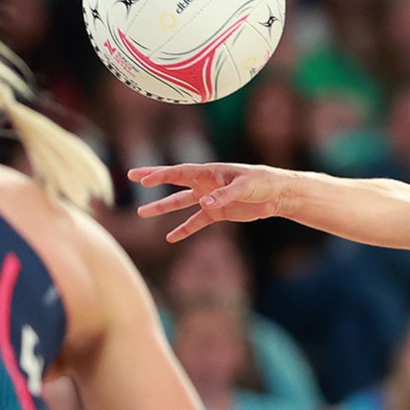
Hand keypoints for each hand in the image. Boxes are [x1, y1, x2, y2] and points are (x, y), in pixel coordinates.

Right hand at [128, 163, 286, 241]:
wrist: (276, 194)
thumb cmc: (261, 183)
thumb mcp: (244, 187)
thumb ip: (224, 195)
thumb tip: (204, 203)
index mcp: (210, 172)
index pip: (180, 173)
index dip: (161, 175)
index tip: (142, 178)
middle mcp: (206, 183)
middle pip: (174, 182)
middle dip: (153, 179)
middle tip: (132, 176)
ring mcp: (210, 198)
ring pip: (181, 203)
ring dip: (163, 208)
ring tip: (142, 213)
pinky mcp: (217, 212)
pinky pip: (196, 221)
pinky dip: (184, 229)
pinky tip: (171, 237)